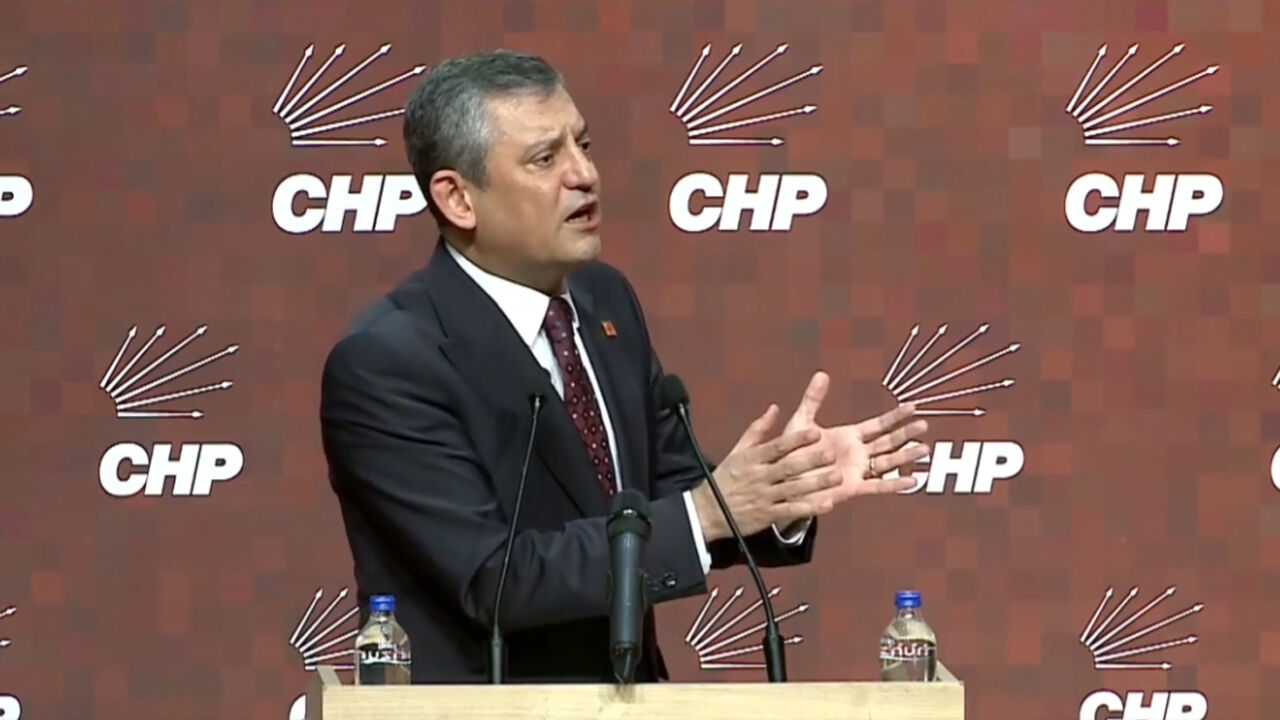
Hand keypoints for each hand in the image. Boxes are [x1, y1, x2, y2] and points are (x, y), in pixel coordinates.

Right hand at [691, 407, 841, 542]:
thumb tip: (774, 409)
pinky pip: (791, 511)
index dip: (796, 439)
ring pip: (793, 489)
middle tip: (831, 454)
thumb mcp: (737, 451)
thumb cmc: (725, 478)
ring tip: (836, 477)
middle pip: (788, 467)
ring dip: (816, 484)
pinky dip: (809, 508)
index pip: (777, 446)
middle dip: (811, 460)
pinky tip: (826, 503)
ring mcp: (764, 497)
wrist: (707, 512)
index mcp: (752, 458)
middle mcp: (759, 476)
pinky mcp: (767, 515)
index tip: (815, 432)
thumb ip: (757, 430)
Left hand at [782, 371, 930, 506]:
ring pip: (888, 462)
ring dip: (905, 456)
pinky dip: (894, 484)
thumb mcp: (801, 421)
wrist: (782, 481)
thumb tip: (822, 373)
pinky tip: (911, 481)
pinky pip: (876, 486)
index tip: (913, 407)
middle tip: (924, 425)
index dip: (895, 416)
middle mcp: (857, 453)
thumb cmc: (790, 452)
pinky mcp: (852, 488)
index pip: (878, 424)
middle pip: (888, 442)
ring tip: (923, 449)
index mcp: (848, 436)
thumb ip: (812, 399)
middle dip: (906, 433)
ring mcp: (857, 471)